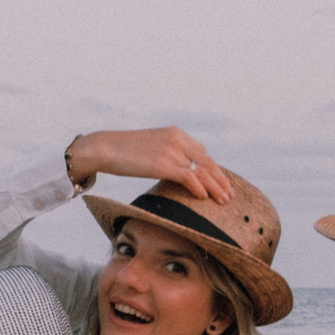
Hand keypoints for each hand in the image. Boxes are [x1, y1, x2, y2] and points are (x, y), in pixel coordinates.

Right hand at [64, 127, 234, 203]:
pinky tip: (204, 198)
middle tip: (230, 195)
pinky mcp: (163, 164)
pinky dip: (199, 188)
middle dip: (221, 179)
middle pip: (207, 161)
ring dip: (216, 187)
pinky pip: (189, 177)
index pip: (201, 152)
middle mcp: (177, 139)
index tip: (219, 182)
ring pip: (202, 170)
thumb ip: (166, 154)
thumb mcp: (150, 147)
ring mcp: (171, 151)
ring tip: (224, 201)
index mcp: (175, 133)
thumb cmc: (123, 151)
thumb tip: (175, 170)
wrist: (105, 147)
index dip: (212, 169)